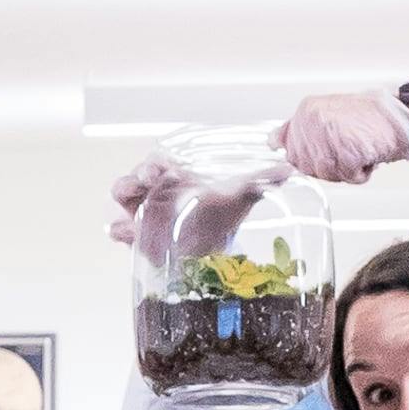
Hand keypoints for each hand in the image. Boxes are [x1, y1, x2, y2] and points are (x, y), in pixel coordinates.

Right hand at [105, 129, 289, 267]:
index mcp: (177, 175)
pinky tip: (121, 233)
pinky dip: (121, 231)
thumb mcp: (239, 197)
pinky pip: (123, 231)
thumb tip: (288, 169)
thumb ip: (260, 181)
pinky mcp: (139, 237)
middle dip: (137, 178)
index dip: (158, 163)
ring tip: (127, 208)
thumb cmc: (220, 214)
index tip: (164, 168)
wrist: (213, 247)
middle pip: (137, 178)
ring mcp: (145, 213)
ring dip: (125, 199)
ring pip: (126, 199)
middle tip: (147, 180)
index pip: (161, 162)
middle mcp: (156, 191)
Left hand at [272, 88, 408, 183]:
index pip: (293, 153)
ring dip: (345, 170)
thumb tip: (273, 141)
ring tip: (359, 150)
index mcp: (305, 110)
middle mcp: (313, 119)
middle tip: (348, 150)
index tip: (332, 149)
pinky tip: (367, 155)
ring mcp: (329, 133)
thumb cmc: (367, 119)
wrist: (400, 115)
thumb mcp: (326, 115)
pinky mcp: (348, 149)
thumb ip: (296, 129)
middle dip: (329, 166)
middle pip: (309, 167)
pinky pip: (347, 176)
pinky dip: (360, 173)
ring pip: (326, 174)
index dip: (315, 158)